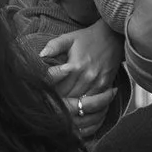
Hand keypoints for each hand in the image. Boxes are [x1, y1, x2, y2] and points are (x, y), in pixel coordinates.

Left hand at [39, 13, 120, 135]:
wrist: (114, 37)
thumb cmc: (88, 38)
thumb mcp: (69, 38)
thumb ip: (54, 45)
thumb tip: (40, 55)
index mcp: (75, 65)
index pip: (56, 85)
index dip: (46, 91)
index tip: (38, 94)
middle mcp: (86, 76)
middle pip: (66, 97)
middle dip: (55, 103)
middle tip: (44, 108)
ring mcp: (97, 84)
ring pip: (79, 104)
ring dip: (68, 109)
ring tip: (58, 114)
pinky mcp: (105, 87)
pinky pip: (93, 104)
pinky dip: (83, 109)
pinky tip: (75, 112)